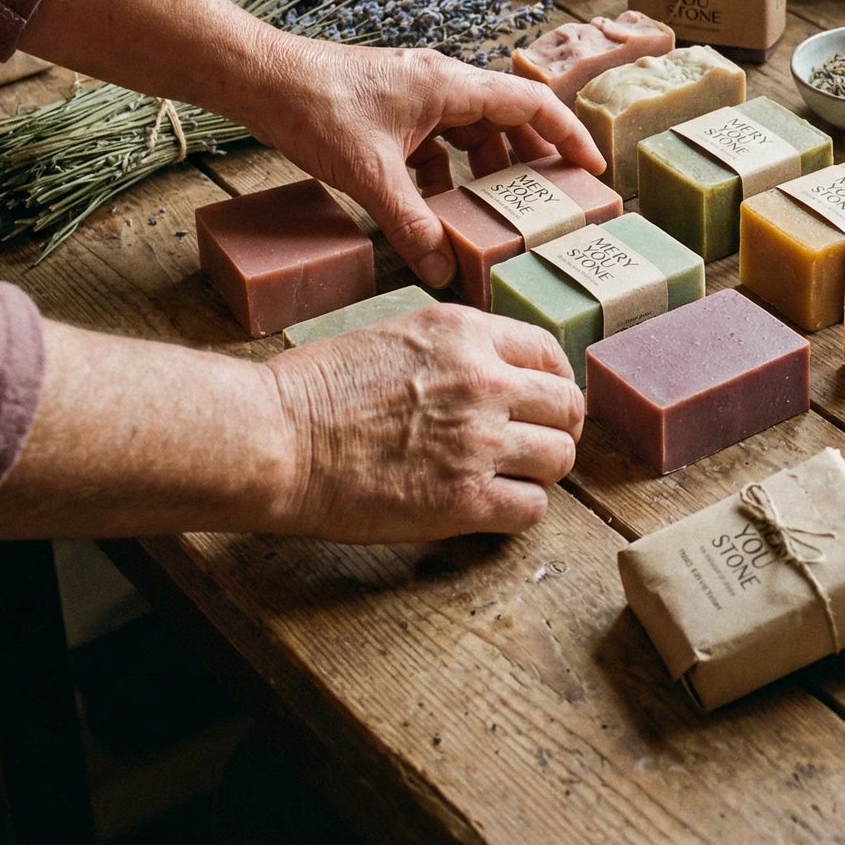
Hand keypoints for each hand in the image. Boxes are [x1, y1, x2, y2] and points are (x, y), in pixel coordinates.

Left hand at [245, 36, 604, 286]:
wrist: (259, 78)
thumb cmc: (314, 107)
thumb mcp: (370, 176)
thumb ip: (410, 225)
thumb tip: (440, 271)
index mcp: (451, 86)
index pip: (531, 105)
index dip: (569, 135)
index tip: (593, 169)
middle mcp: (442, 83)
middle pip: (507, 119)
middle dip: (533, 159)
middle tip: (554, 198)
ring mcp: (417, 95)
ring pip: (472, 131)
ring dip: (487, 168)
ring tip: (500, 209)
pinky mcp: (393, 109)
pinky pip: (437, 140)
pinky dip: (445, 172)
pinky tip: (436, 206)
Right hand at [267, 303, 582, 542]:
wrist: (276, 438)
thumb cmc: (317, 389)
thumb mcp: (398, 334)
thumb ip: (454, 349)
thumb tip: (492, 370)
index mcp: (465, 333)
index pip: (550, 352)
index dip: (555, 381)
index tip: (546, 401)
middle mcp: (483, 381)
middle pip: (567, 407)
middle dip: (559, 428)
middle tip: (541, 445)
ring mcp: (477, 442)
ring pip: (559, 459)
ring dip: (543, 471)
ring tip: (514, 477)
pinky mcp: (462, 500)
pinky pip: (532, 509)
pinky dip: (521, 511)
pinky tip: (494, 506)